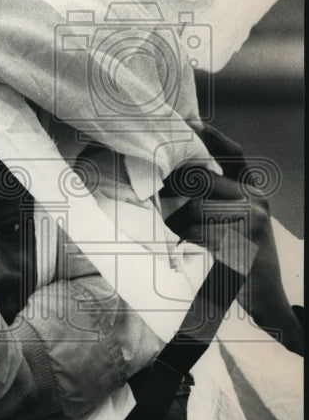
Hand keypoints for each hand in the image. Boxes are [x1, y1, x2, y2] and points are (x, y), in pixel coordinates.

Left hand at [162, 124, 302, 352]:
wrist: (266, 297)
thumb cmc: (240, 256)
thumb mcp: (235, 219)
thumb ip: (216, 196)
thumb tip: (175, 175)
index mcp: (254, 190)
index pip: (233, 154)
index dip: (212, 137)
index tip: (190, 122)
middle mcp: (257, 199)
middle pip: (204, 179)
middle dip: (174, 186)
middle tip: (155, 194)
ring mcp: (253, 220)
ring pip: (197, 207)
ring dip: (175, 220)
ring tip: (167, 230)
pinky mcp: (243, 242)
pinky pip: (200, 232)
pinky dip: (184, 239)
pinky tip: (180, 247)